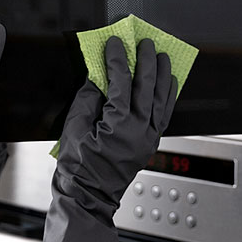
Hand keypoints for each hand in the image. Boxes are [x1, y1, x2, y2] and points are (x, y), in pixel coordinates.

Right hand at [36, 36, 176, 241]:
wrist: (87, 198)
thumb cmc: (77, 169)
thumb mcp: (74, 130)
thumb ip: (87, 101)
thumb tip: (98, 81)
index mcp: (119, 125)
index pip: (122, 83)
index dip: (118, 60)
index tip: (116, 43)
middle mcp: (139, 130)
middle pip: (147, 87)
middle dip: (146, 61)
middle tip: (145, 42)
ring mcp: (148, 138)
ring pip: (161, 100)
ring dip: (162, 76)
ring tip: (162, 57)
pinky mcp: (150, 143)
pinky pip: (164, 115)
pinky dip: (167, 97)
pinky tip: (168, 84)